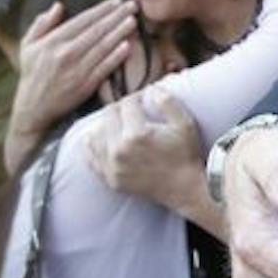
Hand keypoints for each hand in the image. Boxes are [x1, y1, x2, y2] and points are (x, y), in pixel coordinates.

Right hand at [2, 0, 137, 172]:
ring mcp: (77, 70)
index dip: (101, 9)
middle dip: (116, 16)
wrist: (33, 108)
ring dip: (120, 32)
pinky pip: (104, 68)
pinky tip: (127, 46)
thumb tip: (58, 5)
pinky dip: (116, 56)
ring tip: (133, 21)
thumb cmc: (32, 74)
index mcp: (52, 41)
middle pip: (96, 30)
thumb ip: (42, 24)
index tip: (117, 1)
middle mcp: (65, 54)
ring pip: (103, 47)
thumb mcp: (28, 46)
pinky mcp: (86, 85)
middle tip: (134, 5)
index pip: (82, 20)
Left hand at [84, 85, 222, 236]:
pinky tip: (104, 140)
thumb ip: (167, 102)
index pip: (127, 104)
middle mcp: (119, 150)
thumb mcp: (184, 123)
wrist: (185, 189)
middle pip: (108, 115)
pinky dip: (94, 146)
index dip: (137, 97)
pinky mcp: (110, 179)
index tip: (144, 99)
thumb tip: (151, 88)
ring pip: (94, 134)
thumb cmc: (186, 155)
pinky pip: (90, 157)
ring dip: (106, 125)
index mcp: (137, 134)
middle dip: (120, 108)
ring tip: (119, 125)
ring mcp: (112, 167)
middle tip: (132, 110)